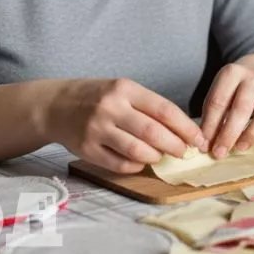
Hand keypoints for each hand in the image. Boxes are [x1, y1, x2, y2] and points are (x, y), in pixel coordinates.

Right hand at [47, 78, 207, 173]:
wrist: (55, 105)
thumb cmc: (97, 97)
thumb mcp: (122, 90)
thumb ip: (148, 107)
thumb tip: (183, 130)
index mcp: (124, 89)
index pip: (164, 109)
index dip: (186, 127)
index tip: (199, 139)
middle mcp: (110, 107)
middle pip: (153, 132)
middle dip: (175, 146)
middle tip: (185, 152)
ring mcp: (97, 129)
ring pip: (138, 151)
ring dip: (156, 157)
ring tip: (161, 156)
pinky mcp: (87, 149)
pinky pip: (120, 164)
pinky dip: (136, 165)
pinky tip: (141, 160)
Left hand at [200, 63, 253, 158]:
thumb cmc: (234, 91)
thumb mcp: (220, 95)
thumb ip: (213, 116)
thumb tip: (205, 145)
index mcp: (232, 72)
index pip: (218, 101)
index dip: (209, 125)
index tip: (204, 146)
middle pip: (242, 107)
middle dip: (228, 133)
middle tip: (219, 153)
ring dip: (252, 133)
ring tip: (241, 148)